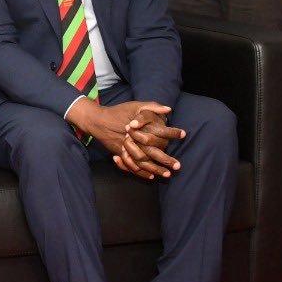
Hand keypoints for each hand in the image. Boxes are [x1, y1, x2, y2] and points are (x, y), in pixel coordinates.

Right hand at [68, 99, 182, 174]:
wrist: (98, 120)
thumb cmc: (118, 111)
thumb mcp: (135, 105)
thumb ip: (152, 106)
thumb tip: (168, 110)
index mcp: (140, 126)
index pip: (160, 131)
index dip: (172, 133)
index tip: (183, 134)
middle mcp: (134, 138)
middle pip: (152, 152)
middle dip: (166, 160)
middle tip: (178, 166)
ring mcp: (126, 148)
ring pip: (142, 162)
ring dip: (155, 169)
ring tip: (167, 175)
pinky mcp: (120, 154)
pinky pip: (132, 166)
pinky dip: (141, 173)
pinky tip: (150, 177)